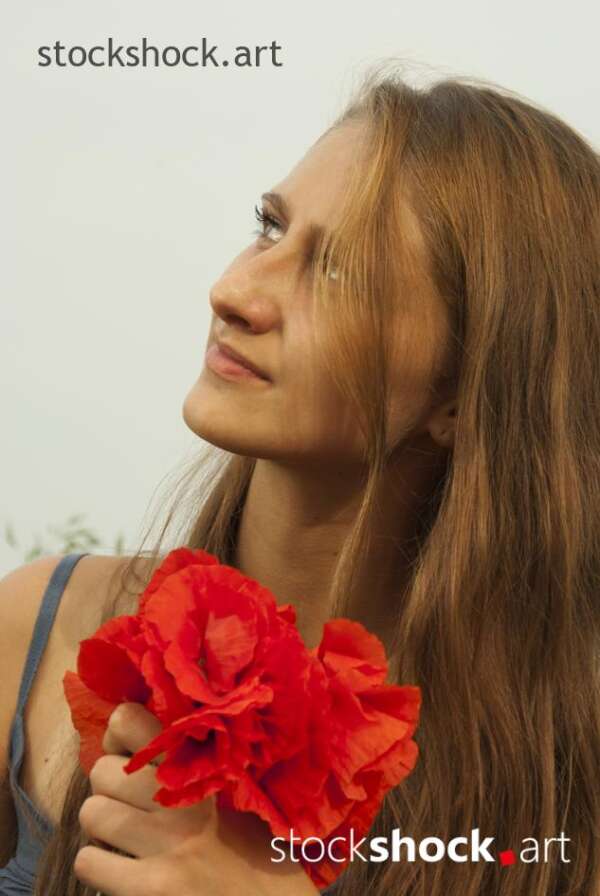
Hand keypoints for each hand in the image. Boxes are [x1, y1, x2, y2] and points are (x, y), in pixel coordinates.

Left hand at [74, 701, 319, 895]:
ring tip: (125, 836)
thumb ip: (198, 767)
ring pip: (93, 812)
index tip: (131, 754)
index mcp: (202, 770)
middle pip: (102, 770)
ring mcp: (163, 848)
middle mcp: (180, 803)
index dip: (120, 736)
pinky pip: (89, 862)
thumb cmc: (257, 853)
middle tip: (130, 804)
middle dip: (110, 787)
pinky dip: (98, 865)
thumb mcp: (239, 795)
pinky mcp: (147, 890)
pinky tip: (122, 869)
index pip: (128, 722)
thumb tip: (141, 743)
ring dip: (103, 826)